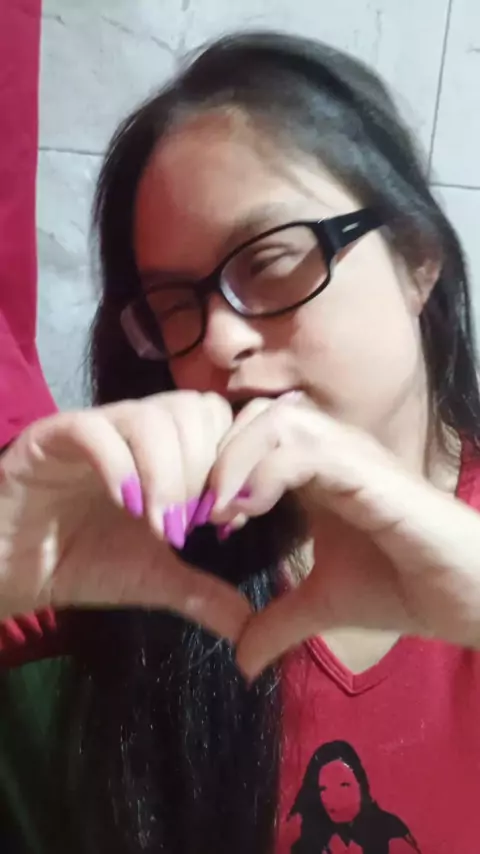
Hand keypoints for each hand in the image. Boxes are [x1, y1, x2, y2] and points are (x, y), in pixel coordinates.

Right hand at [0, 391, 249, 639]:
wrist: (9, 570)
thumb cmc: (79, 561)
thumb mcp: (151, 577)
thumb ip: (202, 593)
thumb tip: (251, 625)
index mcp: (162, 448)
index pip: (215, 418)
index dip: (230, 464)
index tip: (225, 520)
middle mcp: (132, 427)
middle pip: (191, 409)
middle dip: (202, 470)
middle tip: (191, 524)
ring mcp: (94, 427)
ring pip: (149, 416)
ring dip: (167, 474)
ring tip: (160, 525)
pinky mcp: (52, 436)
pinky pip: (95, 431)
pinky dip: (120, 468)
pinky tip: (125, 507)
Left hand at [208, 394, 479, 677]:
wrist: (462, 596)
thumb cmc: (402, 587)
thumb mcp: (323, 606)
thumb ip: (278, 622)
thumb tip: (240, 660)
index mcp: (314, 472)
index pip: (249, 436)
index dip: (214, 467)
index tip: (194, 517)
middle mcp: (329, 452)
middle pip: (253, 415)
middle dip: (214, 456)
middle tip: (196, 509)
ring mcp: (349, 454)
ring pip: (274, 420)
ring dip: (234, 460)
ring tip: (218, 510)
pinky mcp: (367, 470)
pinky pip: (303, 448)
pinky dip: (264, 472)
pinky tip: (248, 510)